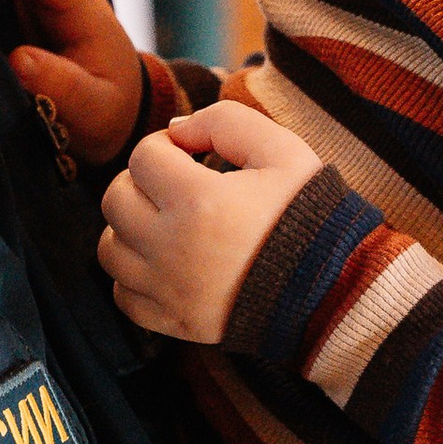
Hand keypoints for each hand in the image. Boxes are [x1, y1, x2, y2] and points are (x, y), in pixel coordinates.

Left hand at [99, 100, 320, 342]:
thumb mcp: (282, 150)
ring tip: (165, 222)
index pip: (143, 156)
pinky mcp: (174, 321)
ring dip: (130, 228)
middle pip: (115, 199)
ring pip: (109, 250)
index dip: (166, 146)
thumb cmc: (308, 215)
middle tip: (174, 184)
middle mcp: (172, 248)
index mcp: (198, 201)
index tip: (192, 155)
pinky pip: (123, 296)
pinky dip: (133, 277)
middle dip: (140, 182)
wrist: (333, 288)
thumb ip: (225, 122)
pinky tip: (163, 261)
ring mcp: (169, 290)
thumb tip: (176, 130)